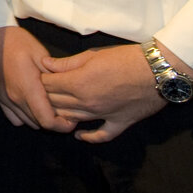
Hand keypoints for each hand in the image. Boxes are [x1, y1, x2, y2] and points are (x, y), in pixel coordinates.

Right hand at [0, 25, 75, 131]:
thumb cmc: (15, 41)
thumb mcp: (40, 53)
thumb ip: (54, 75)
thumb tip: (67, 90)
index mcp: (27, 88)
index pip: (47, 121)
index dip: (63, 125)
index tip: (71, 119)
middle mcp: (15, 98)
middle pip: (39, 124)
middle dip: (55, 121)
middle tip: (65, 111)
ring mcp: (6, 99)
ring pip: (28, 122)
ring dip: (40, 118)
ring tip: (49, 106)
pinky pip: (15, 118)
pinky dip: (26, 116)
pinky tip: (32, 104)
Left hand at [39, 44, 169, 142]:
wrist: (157, 70)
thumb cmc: (125, 58)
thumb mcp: (93, 55)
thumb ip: (67, 63)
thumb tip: (45, 64)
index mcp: (79, 83)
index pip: (48, 86)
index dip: (39, 81)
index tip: (35, 77)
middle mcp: (87, 103)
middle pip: (56, 103)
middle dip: (45, 97)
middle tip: (39, 92)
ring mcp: (103, 115)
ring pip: (73, 119)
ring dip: (60, 115)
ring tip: (52, 109)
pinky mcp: (120, 123)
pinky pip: (101, 135)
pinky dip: (88, 137)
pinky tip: (78, 135)